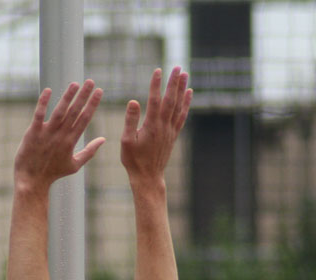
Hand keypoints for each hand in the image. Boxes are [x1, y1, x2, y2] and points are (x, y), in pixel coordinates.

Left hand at [13, 79, 104, 192]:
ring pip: (59, 111)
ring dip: (67, 97)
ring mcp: (46, 133)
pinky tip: (48, 90)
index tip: (99, 91)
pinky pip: (39, 115)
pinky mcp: (33, 133)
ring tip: (75, 84)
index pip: (85, 119)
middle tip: (91, 81)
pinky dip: (43, 103)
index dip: (92, 104)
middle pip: (74, 112)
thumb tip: (103, 140)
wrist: (32, 181)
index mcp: (71, 141)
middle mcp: (60, 135)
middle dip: (83, 96)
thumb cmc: (53, 173)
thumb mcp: (75, 165)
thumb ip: (89, 151)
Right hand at [121, 67, 191, 183]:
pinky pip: (182, 115)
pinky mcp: (173, 134)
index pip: (155, 100)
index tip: (158, 70)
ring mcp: (170, 130)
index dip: (156, 84)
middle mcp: (164, 126)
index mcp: (151, 126)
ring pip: (178, 105)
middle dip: (174, 82)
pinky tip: (188, 93)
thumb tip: (133, 101)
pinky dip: (186, 103)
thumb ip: (130, 120)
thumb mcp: (126, 141)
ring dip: (182, 89)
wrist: (148, 176)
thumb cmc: (134, 160)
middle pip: (171, 100)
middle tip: (177, 67)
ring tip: (185, 74)